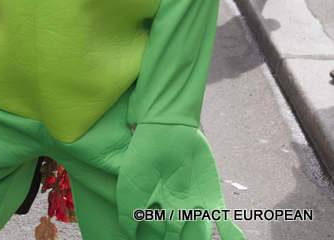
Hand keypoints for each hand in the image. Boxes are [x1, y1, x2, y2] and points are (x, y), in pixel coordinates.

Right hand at [117, 124, 244, 239]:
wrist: (167, 130)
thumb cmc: (143, 157)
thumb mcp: (127, 188)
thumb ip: (127, 217)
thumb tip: (130, 239)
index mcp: (153, 211)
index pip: (155, 236)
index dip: (153, 238)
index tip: (151, 232)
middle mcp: (173, 211)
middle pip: (177, 238)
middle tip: (174, 236)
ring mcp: (193, 205)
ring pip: (199, 235)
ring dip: (200, 239)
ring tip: (201, 238)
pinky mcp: (210, 197)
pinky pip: (222, 220)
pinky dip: (232, 234)